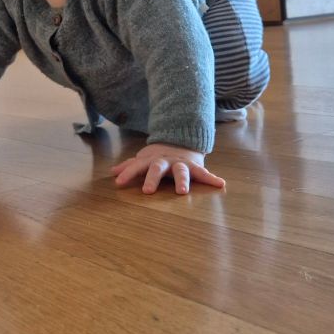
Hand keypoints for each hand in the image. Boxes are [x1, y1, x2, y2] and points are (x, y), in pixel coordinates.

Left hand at [111, 142, 225, 195]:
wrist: (182, 141)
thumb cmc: (159, 157)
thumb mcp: (144, 159)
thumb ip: (130, 166)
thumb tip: (112, 172)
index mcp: (151, 161)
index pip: (137, 167)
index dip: (128, 174)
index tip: (118, 183)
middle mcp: (165, 161)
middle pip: (157, 168)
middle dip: (152, 179)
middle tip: (147, 191)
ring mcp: (180, 163)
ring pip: (181, 171)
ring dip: (182, 180)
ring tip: (183, 191)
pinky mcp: (195, 166)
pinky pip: (204, 173)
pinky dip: (212, 178)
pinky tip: (220, 184)